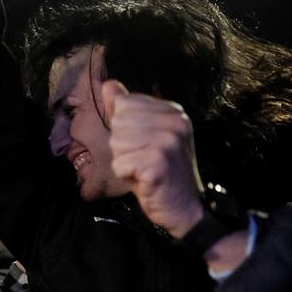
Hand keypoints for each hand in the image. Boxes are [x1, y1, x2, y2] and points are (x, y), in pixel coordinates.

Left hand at [101, 81, 206, 238]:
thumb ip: (125, 109)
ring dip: (124, 160)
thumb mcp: (143, 135)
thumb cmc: (159, 170)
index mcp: (173, 110)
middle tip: (143, 160)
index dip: (125, 129)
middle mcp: (175, 121)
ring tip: (143, 169)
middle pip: (119, 123)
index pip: (124, 105)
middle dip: (122, 146)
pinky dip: (125, 175)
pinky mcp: (159, 162)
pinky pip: (120, 163)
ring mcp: (169, 141)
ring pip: (117, 142)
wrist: (183, 207)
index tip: (144, 144)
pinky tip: (143, 179)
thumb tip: (108, 84)